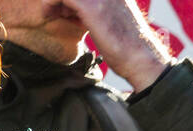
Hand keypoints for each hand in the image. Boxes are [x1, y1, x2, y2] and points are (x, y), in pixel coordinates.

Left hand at [56, 0, 172, 89]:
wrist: (143, 62)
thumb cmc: (130, 49)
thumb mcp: (115, 21)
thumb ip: (102, 10)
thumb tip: (85, 12)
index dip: (71, 1)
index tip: (65, 9)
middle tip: (56, 10)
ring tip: (51, 12)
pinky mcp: (90, 5)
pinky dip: (50, 3)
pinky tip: (50, 15)